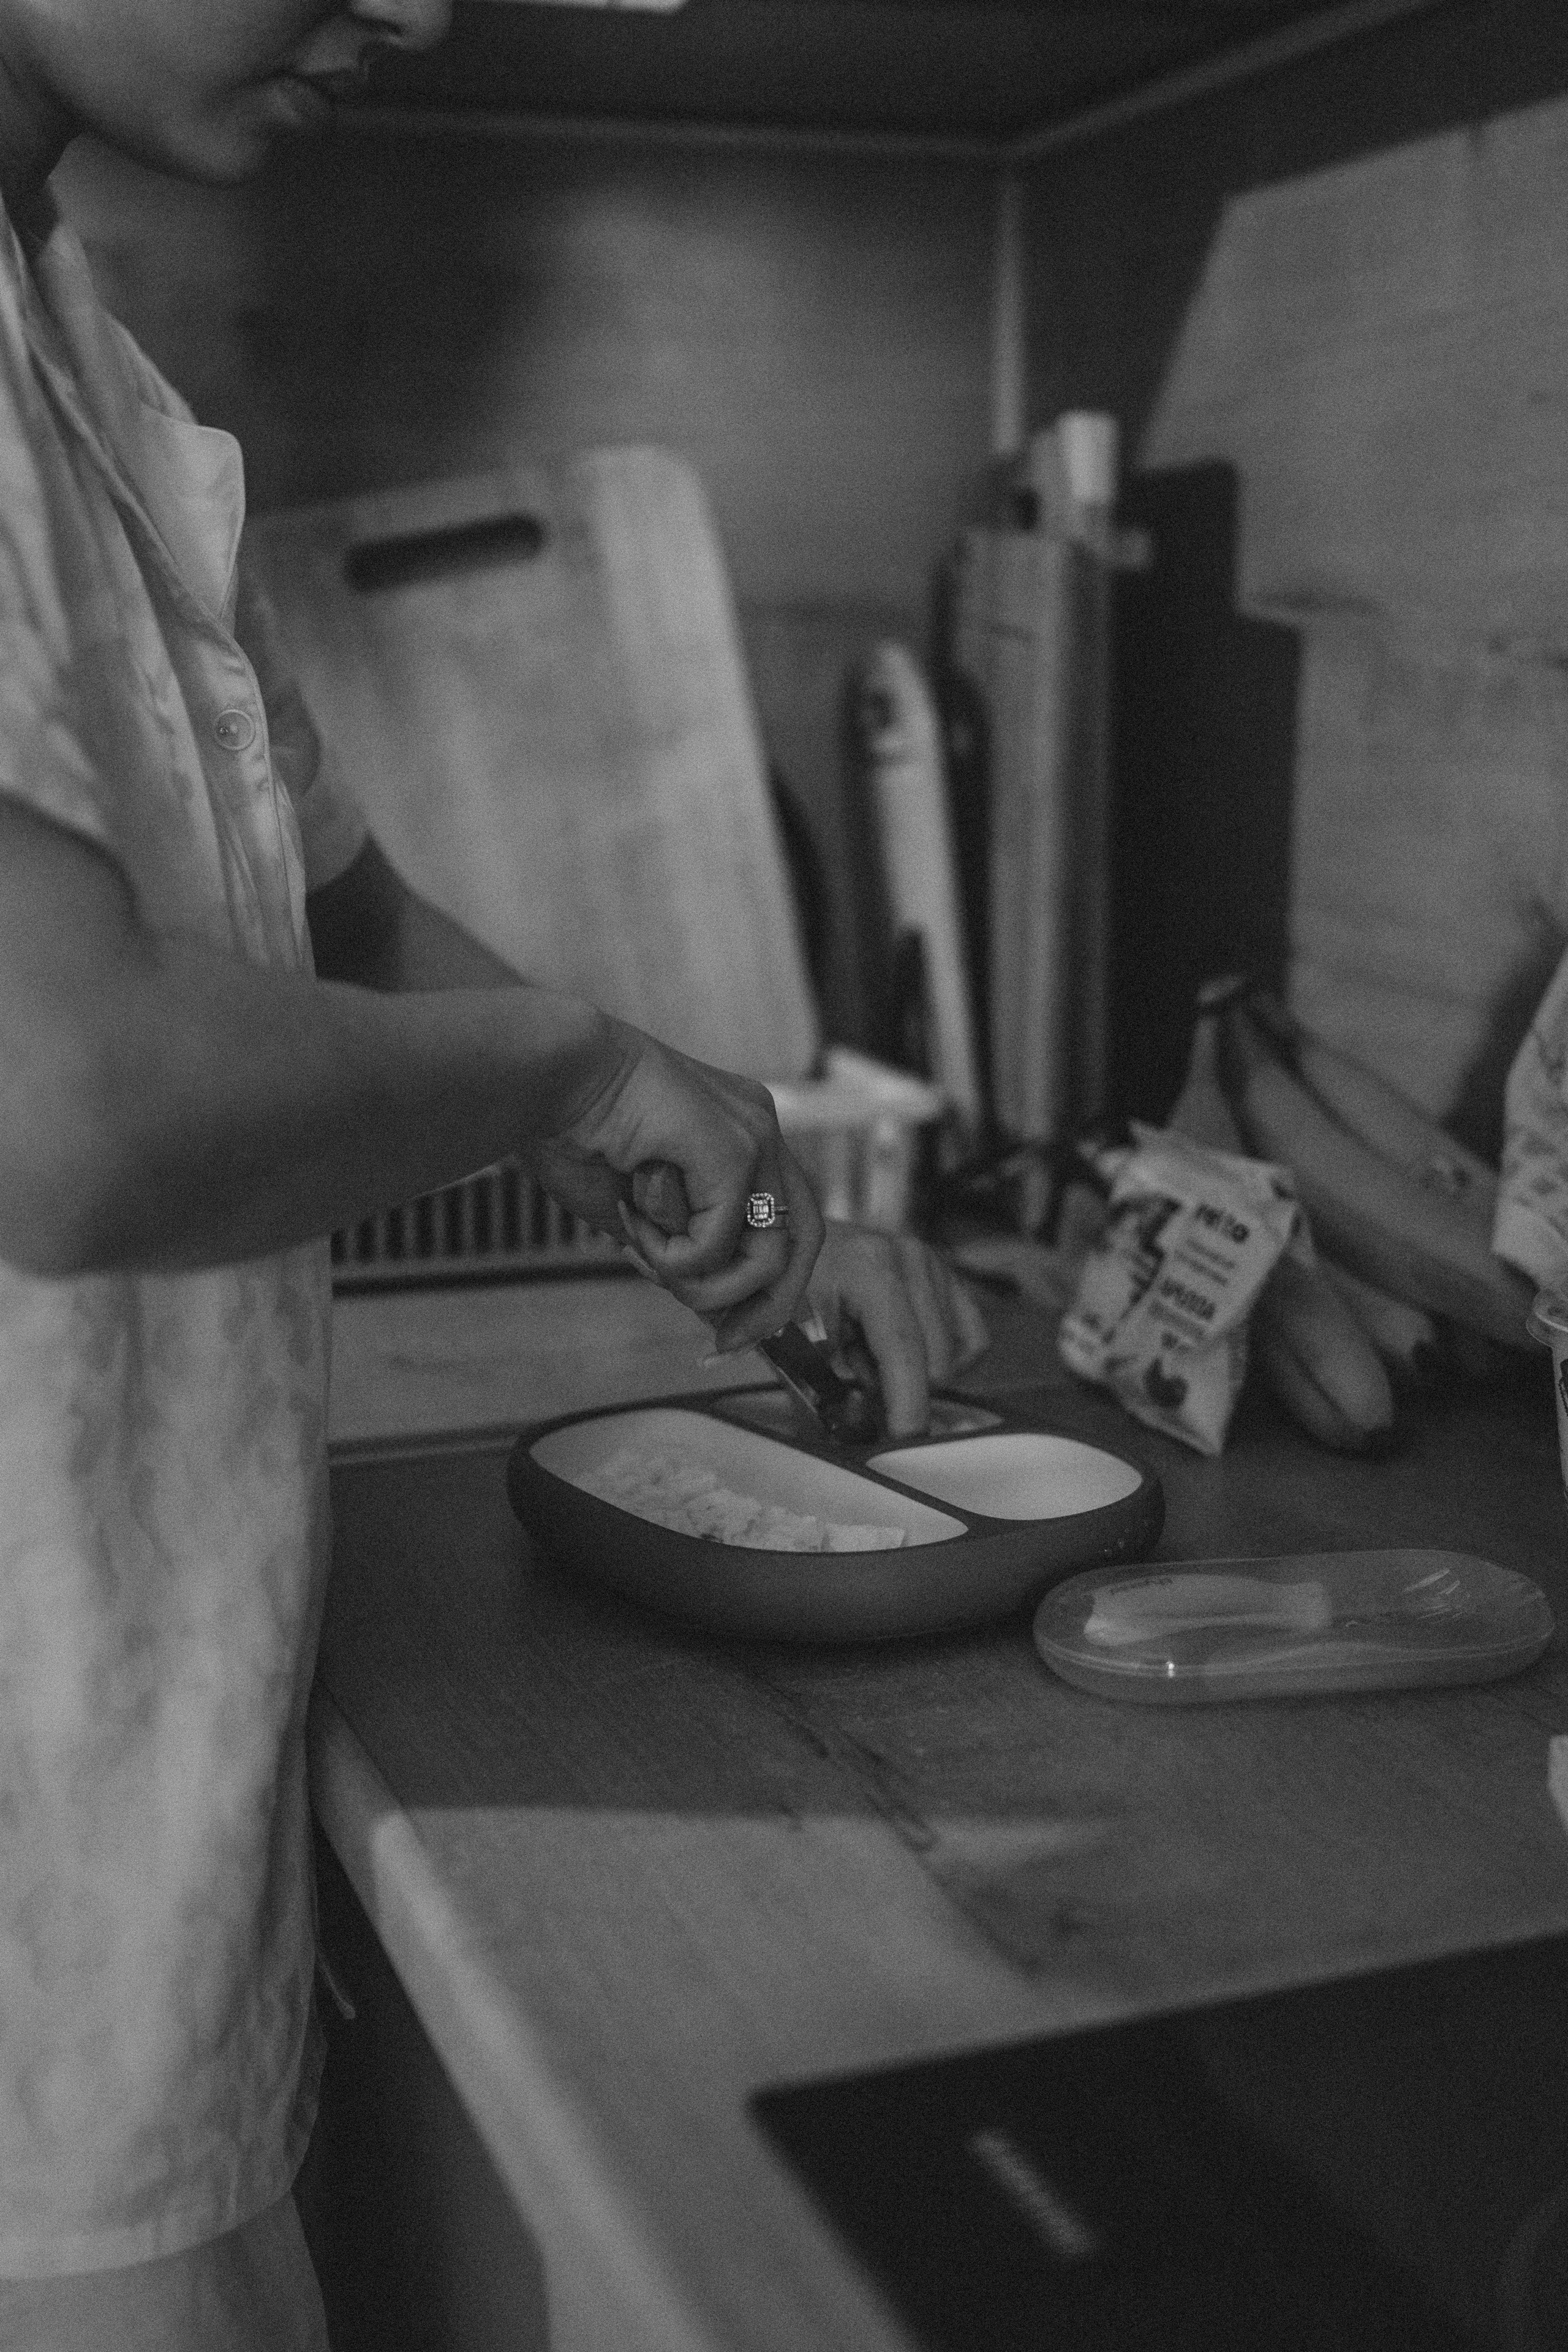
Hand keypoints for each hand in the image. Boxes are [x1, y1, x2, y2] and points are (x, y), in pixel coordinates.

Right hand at [530, 1018, 824, 1351]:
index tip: (732, 1331)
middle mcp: (761, 1130)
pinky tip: (634, 1222)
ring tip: (645, 1249)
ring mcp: (755, 1136)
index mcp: (742, 1135)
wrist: (548, 1073)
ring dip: (700, 1280)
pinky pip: (719, 1245)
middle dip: (768, 1306)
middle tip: (725, 1343)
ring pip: (767, 1256)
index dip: (772, 1285)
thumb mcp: (643, 1211)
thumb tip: (716, 1313)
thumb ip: (685, 1251)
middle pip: (805, 1240)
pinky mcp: (734, 1148)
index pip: (789, 1222)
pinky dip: (673, 1257)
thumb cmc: (576, 1132)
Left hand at [805, 1222, 988, 1437]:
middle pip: (936, 1360)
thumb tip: (865, 1432)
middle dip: (901, 1390)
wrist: (787, 1244)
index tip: (904, 1440)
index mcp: (867, 1266)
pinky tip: (906, 1352)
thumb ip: (826, 1386)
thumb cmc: (782, 1293)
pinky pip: (972, 1338)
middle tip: (855, 1375)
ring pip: (956, 1355)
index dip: (907, 1402)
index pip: (903, 1346)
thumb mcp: (790, 1339)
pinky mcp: (946, 1273)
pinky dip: (946, 1359)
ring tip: (869, 1351)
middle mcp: (909, 1257)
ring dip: (917, 1372)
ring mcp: (933, 1262)